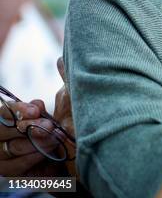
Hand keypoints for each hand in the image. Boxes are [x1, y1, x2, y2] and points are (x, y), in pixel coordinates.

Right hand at [0, 57, 74, 176]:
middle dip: (28, 127)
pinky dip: (30, 160)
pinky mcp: (11, 174)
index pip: (4, 111)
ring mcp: (4, 156)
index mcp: (12, 116)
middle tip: (50, 126)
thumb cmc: (72, 126)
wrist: (82, 157)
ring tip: (53, 139)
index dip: (17, 109)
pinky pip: (12, 169)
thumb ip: (64, 82)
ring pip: (8, 149)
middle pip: (2, 129)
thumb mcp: (69, 102)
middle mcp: (4, 135)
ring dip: (33, 143)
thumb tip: (62, 60)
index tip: (38, 109)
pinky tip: (46, 154)